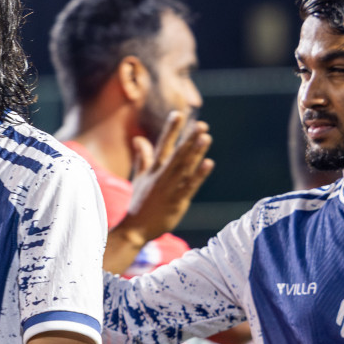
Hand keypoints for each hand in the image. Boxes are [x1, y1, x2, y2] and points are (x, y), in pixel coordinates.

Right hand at [115, 111, 213, 247]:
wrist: (135, 229)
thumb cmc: (139, 203)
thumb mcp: (140, 178)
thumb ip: (142, 158)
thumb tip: (138, 139)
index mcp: (153, 170)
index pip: (162, 145)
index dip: (171, 130)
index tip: (179, 115)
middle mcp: (162, 176)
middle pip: (177, 153)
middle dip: (189, 138)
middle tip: (201, 124)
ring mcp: (169, 189)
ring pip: (184, 167)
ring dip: (196, 152)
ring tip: (206, 137)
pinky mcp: (177, 202)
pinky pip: (189, 186)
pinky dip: (199, 175)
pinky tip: (209, 163)